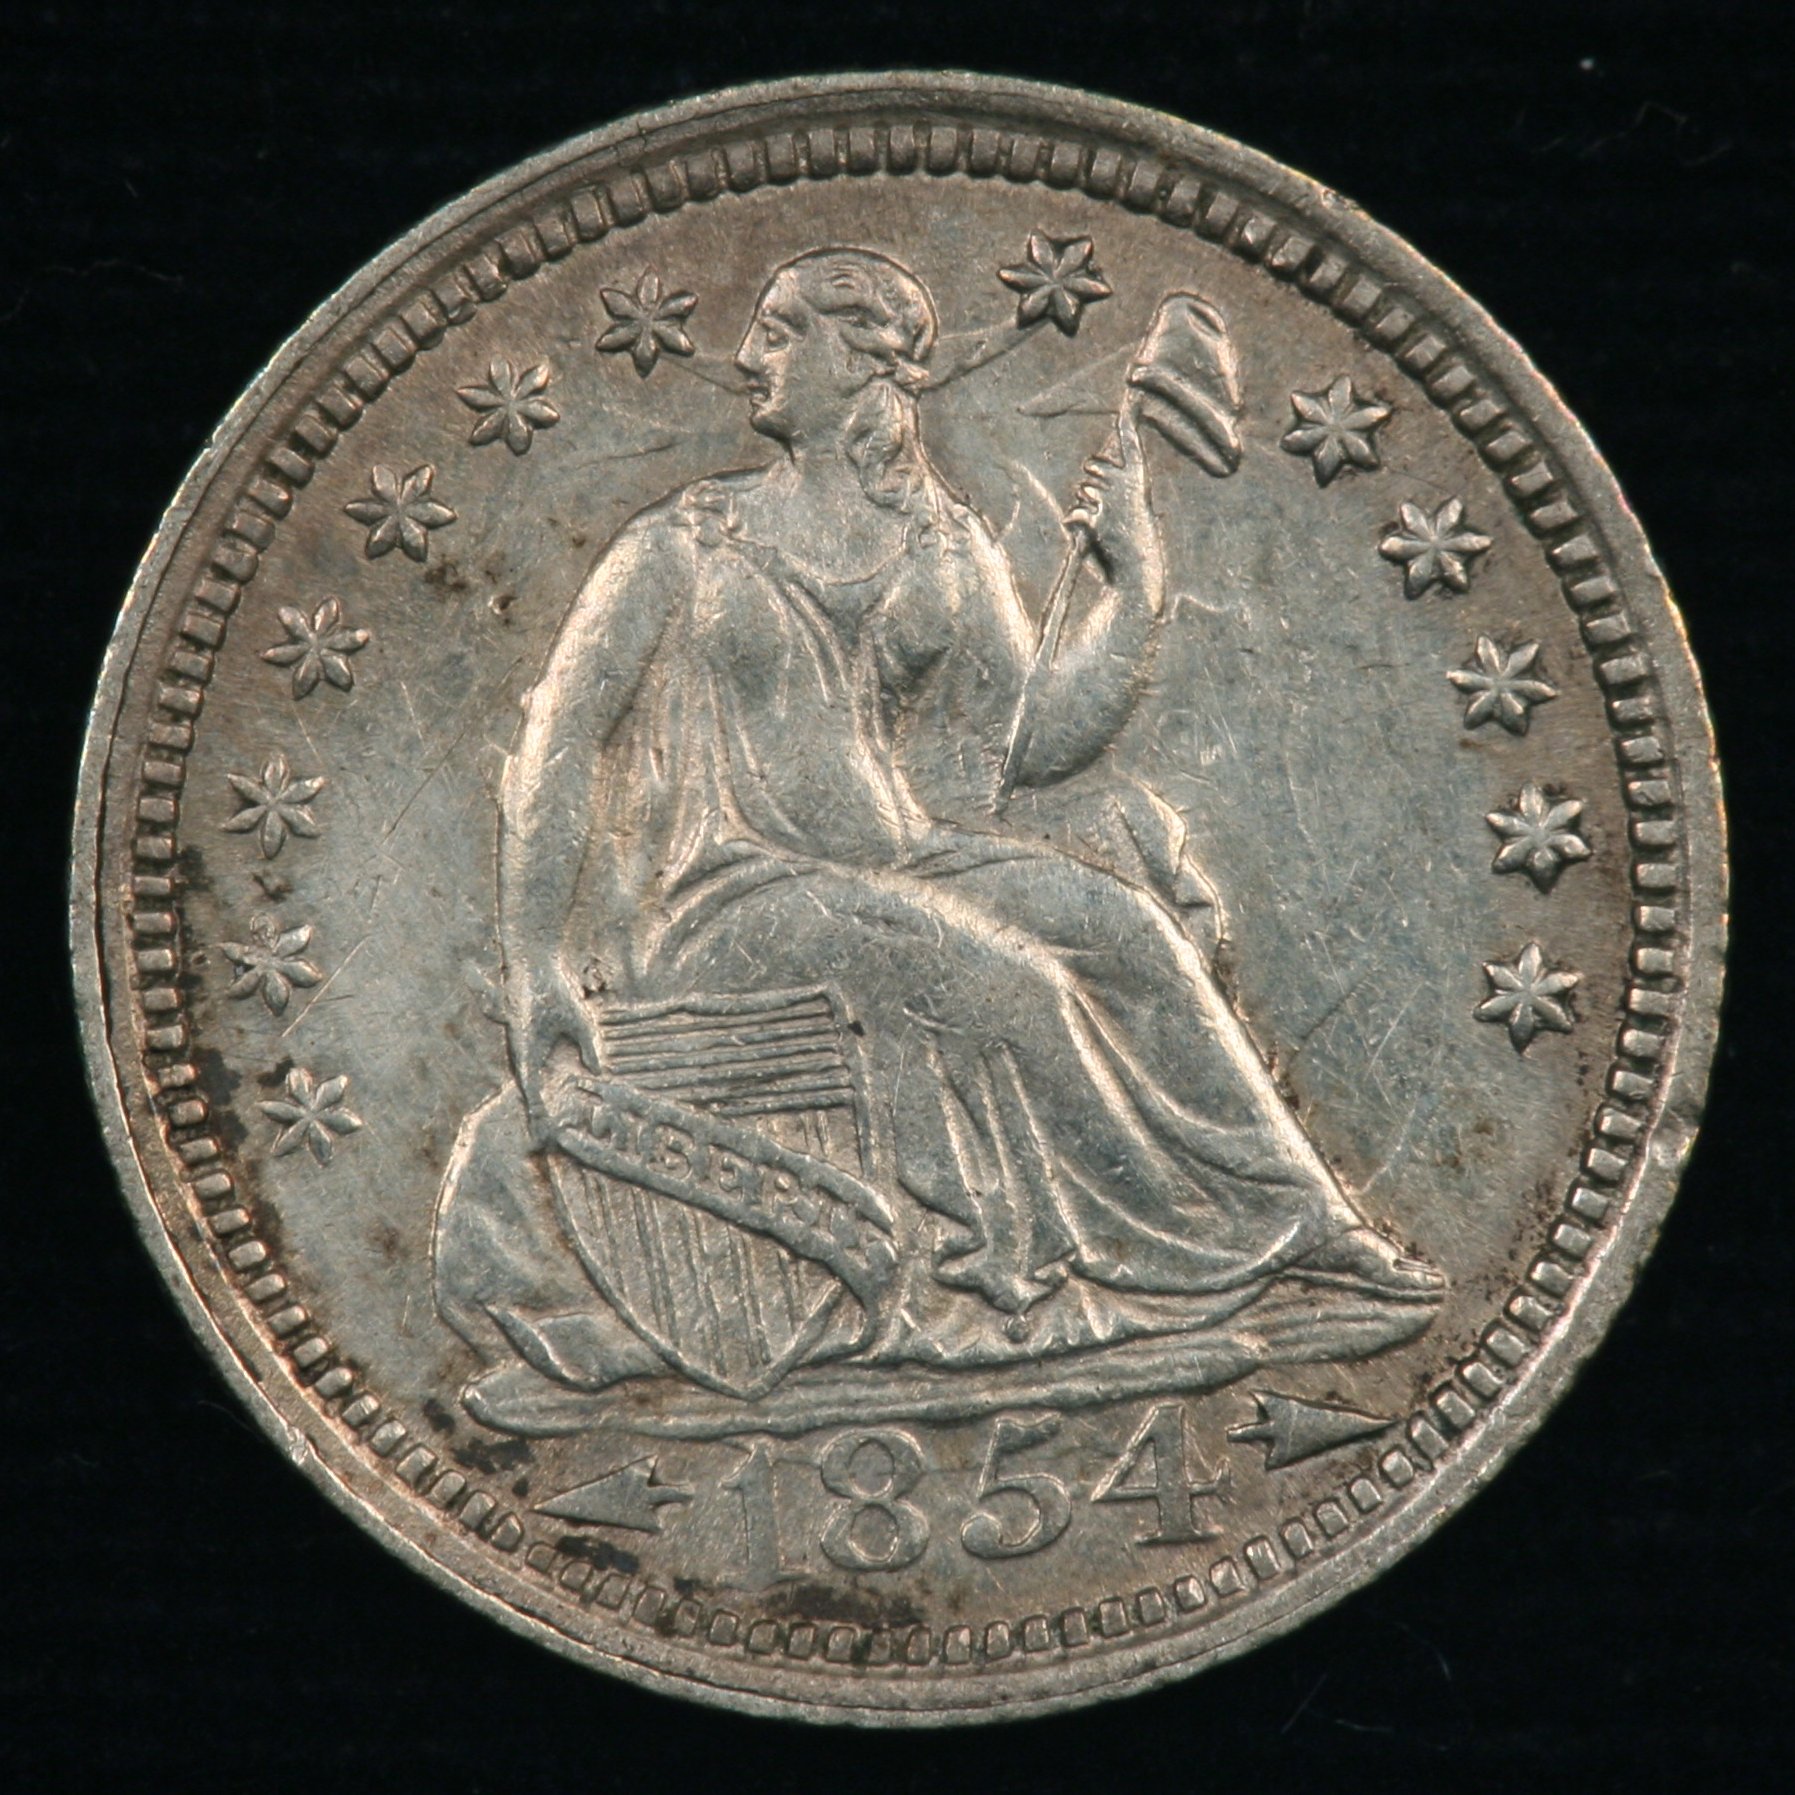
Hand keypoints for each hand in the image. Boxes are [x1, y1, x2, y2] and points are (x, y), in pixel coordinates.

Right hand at [505, 954, 601, 1138]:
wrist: (531, 964)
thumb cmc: (552, 990)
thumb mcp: (578, 1019)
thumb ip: (588, 1046)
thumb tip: (599, 1072)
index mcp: (527, 1052)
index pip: (532, 1093)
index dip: (538, 1117)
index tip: (542, 1138)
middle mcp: (521, 1054)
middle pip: (529, 1094)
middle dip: (536, 1119)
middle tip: (543, 1145)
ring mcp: (521, 1049)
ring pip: (529, 1084)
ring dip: (536, 1105)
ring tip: (544, 1129)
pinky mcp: (525, 1041)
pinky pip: (531, 1070)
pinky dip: (537, 1087)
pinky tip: (549, 1097)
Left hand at [1065, 412, 1153, 585]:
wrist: (1138, 572)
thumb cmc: (1135, 544)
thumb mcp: (1129, 514)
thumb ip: (1110, 496)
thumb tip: (1084, 490)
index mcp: (1140, 483)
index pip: (1132, 447)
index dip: (1128, 424)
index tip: (1130, 402)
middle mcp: (1126, 487)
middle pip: (1094, 466)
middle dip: (1091, 479)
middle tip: (1101, 502)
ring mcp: (1110, 503)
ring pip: (1083, 491)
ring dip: (1086, 506)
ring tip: (1104, 527)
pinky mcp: (1096, 520)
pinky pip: (1075, 514)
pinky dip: (1075, 524)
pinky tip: (1086, 535)